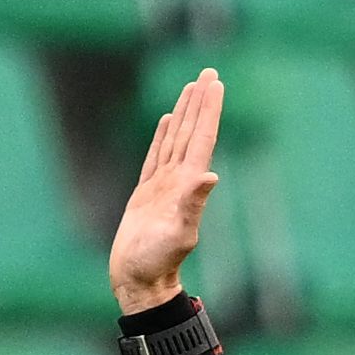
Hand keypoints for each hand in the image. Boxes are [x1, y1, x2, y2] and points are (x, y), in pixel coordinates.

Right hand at [110, 67, 223, 311]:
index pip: (202, 138)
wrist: (139, 282)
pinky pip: (156, 155)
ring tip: (192, 88)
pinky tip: (168, 122)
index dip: (209, 109)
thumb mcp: (177, 234)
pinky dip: (163, 136)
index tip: (215, 82)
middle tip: (209, 72)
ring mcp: (163, 186)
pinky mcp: (146, 194)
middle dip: (201, 101)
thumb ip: (193, 204)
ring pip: (176, 139)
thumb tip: (210, 176)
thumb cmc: (156, 262)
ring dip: (186, 112)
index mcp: (187, 184)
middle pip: (192, 131)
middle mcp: (178, 181)